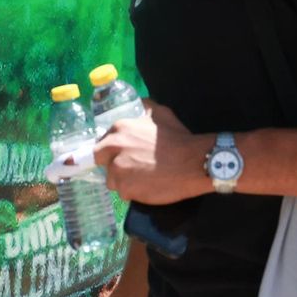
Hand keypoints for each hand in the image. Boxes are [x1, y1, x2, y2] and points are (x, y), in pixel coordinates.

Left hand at [93, 104, 212, 205]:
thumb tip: (138, 103)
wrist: (194, 162)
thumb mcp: (161, 113)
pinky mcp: (126, 188)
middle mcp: (114, 148)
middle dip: (112, 165)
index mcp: (120, 129)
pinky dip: (134, 193)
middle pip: (101, 161)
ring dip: (124, 181)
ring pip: (113, 180)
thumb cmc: (179, 138)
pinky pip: (124, 193)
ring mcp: (118, 169)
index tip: (122, 155)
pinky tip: (148, 187)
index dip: (112, 151)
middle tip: (130, 168)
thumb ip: (145, 107)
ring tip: (142, 179)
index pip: (102, 143)